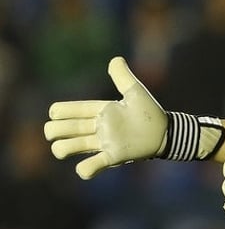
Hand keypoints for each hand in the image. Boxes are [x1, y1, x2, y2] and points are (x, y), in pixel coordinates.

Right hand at [43, 57, 167, 179]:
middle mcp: (97, 128)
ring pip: (69, 147)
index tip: (56, 113)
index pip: (68, 111)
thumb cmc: (151, 113)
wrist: (167, 132)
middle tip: (58, 132)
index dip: (58, 112)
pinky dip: (84, 169)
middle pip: (62, 130)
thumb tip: (115, 59)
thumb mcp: (135, 92)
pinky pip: (91, 166)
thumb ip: (123, 77)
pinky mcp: (112, 157)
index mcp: (99, 112)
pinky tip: (84, 168)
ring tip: (64, 149)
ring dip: (62, 149)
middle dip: (54, 130)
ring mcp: (103, 143)